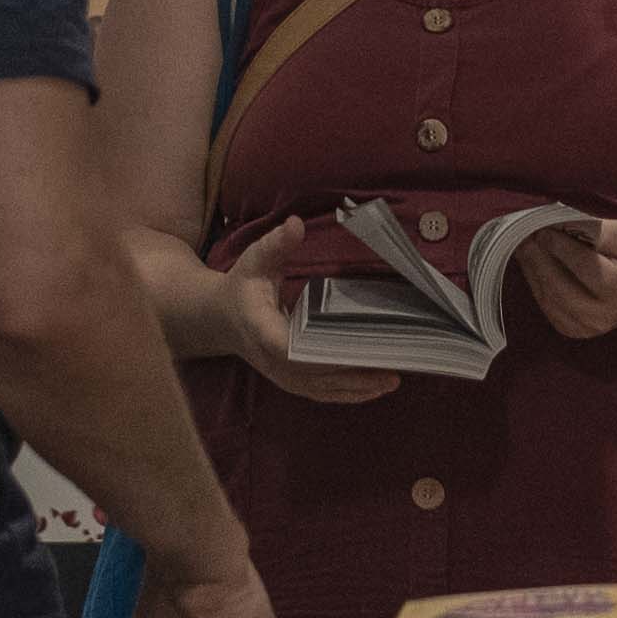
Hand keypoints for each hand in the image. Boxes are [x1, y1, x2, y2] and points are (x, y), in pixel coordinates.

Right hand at [216, 225, 399, 404]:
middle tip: (394, 364)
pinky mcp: (292, 381)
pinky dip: (349, 393)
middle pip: (316, 373)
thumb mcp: (255, 260)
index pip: (290, 348)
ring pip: (324, 388)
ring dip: (358, 386)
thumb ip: (276, 244)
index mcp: (262, 330)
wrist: (222, 319)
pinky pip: (322, 392)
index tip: (354, 351)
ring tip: (393, 378)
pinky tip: (376, 387)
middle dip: (354, 371)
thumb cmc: (243, 286)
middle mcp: (272, 360)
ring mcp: (282, 375)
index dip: (321, 353)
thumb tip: (296, 224)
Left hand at [523, 216, 616, 342]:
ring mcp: (586, 328)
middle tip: (523, 232)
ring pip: (548, 296)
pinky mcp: (571, 329)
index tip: (543, 229)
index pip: (588, 270)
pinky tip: (530, 259)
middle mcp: (604, 317)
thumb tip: (565, 224)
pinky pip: (545, 303)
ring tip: (522, 242)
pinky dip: (534, 279)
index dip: (563, 249)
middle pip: (561, 287)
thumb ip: (602, 232)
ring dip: (532, 268)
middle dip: (539, 258)